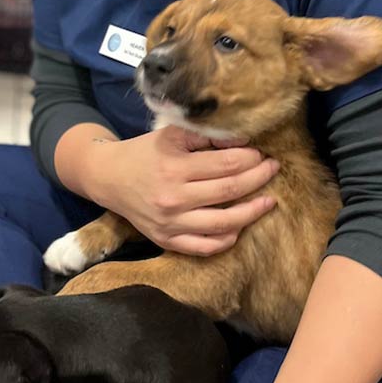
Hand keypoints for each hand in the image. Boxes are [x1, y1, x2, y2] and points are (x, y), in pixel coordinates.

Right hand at [89, 125, 278, 255]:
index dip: (251, 158)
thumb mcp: (170, 135)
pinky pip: (204, 247)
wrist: (108, 178)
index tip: (262, 153)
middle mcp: (173, 198)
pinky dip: (226, 239)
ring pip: (224, 224)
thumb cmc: (143, 152)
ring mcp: (170, 224)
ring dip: (252, 212)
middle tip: (273, 169)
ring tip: (268, 201)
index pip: (226, 164)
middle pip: (230, 190)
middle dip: (258, 178)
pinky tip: (239, 227)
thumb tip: (241, 141)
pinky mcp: (166, 240)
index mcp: (174, 168)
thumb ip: (204, 136)